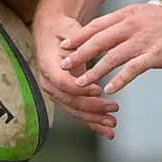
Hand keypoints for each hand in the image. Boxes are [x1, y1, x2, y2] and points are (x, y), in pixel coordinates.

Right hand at [32, 12, 120, 137]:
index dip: (81, 89)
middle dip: (93, 108)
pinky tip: (106, 130)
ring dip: (94, 119)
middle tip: (113, 108)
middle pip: (71, 101)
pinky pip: (78, 112)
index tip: (98, 91)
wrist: (52, 32)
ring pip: (75, 110)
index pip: (64, 83)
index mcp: (48, 66)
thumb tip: (87, 52)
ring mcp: (56, 92)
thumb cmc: (62, 30)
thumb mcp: (71, 31)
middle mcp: (50, 82)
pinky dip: (93, 122)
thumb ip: (80, 44)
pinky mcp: (65, 97)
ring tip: (112, 123)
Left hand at [59, 1, 161, 96]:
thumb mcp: (149, 13)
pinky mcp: (156, 54)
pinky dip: (120, 79)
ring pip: (112, 56)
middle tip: (64, 65)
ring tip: (81, 82)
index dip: (79, 37)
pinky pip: (133, 68)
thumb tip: (118, 27)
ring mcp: (144, 39)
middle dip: (79, 54)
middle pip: (99, 40)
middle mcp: (133, 25)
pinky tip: (110, 89)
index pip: (97, 25)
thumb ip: (131, 21)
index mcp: (130, 14)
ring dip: (94, 70)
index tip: (64, 46)